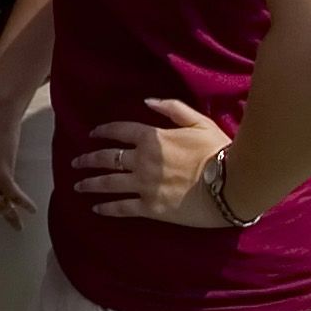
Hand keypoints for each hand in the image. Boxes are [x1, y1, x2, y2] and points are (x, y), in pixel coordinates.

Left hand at [71, 98, 232, 225]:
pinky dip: (106, 208)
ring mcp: (144, 185)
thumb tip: (147, 101)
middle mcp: (142, 161)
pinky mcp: (151, 208)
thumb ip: (172, 108)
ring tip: (77, 185)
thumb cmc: (220, 150)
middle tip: (75, 162)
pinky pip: (122, 208)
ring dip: (89, 183)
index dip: (102, 131)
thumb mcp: (199, 121)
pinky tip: (96, 208)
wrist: (234, 183)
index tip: (92, 134)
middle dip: (87, 159)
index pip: (119, 131)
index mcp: (152, 138)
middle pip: (107, 158)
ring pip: (108, 183)